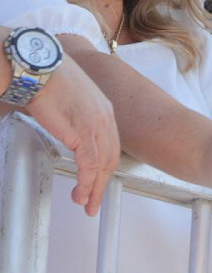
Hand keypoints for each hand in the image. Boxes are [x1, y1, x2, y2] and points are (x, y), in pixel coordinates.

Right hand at [22, 52, 119, 216]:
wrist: (40, 69)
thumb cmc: (48, 80)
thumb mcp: (70, 100)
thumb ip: (73, 118)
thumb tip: (63, 129)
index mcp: (104, 110)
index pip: (110, 145)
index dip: (105, 167)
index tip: (99, 181)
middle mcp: (105, 118)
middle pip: (110, 158)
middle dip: (102, 183)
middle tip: (94, 201)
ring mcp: (96, 125)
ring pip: (102, 165)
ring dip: (94, 189)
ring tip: (86, 204)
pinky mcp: (83, 132)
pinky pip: (90, 165)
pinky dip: (87, 183)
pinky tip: (82, 193)